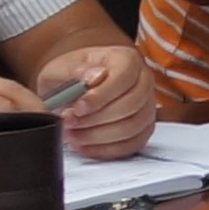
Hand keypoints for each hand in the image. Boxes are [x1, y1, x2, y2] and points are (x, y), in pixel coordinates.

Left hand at [34, 43, 159, 155]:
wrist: (70, 90)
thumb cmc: (69, 76)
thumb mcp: (61, 68)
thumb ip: (75, 70)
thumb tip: (95, 76)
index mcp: (127, 60)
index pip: (124, 77)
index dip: (102, 96)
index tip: (78, 108)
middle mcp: (143, 82)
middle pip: (131, 105)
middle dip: (96, 119)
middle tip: (69, 122)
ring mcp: (146, 107)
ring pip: (132, 127)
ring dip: (98, 136)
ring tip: (72, 135)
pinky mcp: (142, 129)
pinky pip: (132, 145)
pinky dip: (105, 149)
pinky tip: (83, 146)